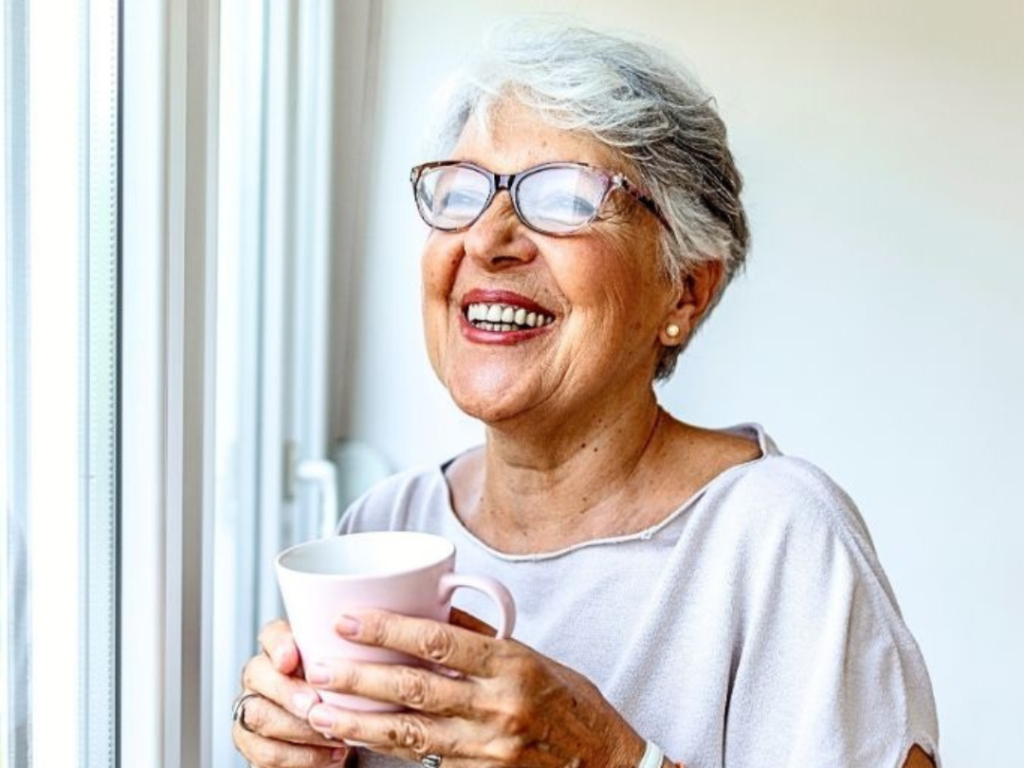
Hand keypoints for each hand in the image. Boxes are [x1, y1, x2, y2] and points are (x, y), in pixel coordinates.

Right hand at [233, 619, 352, 767]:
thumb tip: (372, 645)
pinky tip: (330, 756)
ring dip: (297, 729)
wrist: (340, 742)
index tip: (290, 659)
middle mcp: (261, 677)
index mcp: (282, 651)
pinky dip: (300, 757)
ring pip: (258, 714)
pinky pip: (266, 752)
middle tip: (314, 705)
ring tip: (332, 737)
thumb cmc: (346, 699)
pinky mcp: (253, 744)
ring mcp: (252, 709)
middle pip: (257, 674)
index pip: (271, 635)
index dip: (278, 645)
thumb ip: (350, 658)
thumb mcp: (351, 674)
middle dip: (287, 691)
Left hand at [304, 609, 645, 767]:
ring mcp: (489, 749)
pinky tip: (358, 741)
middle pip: (414, 689)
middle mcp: (499, 707)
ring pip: (409, 733)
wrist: (606, 765)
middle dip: (357, 677)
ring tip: (319, 710)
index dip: (388, 629)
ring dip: (358, 722)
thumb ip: (483, 638)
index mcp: (512, 665)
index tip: (349, 619)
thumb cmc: (571, 705)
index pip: (439, 642)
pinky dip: (387, 750)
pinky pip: (425, 761)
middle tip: (316, 665)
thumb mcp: (534, 658)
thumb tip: (436, 609)